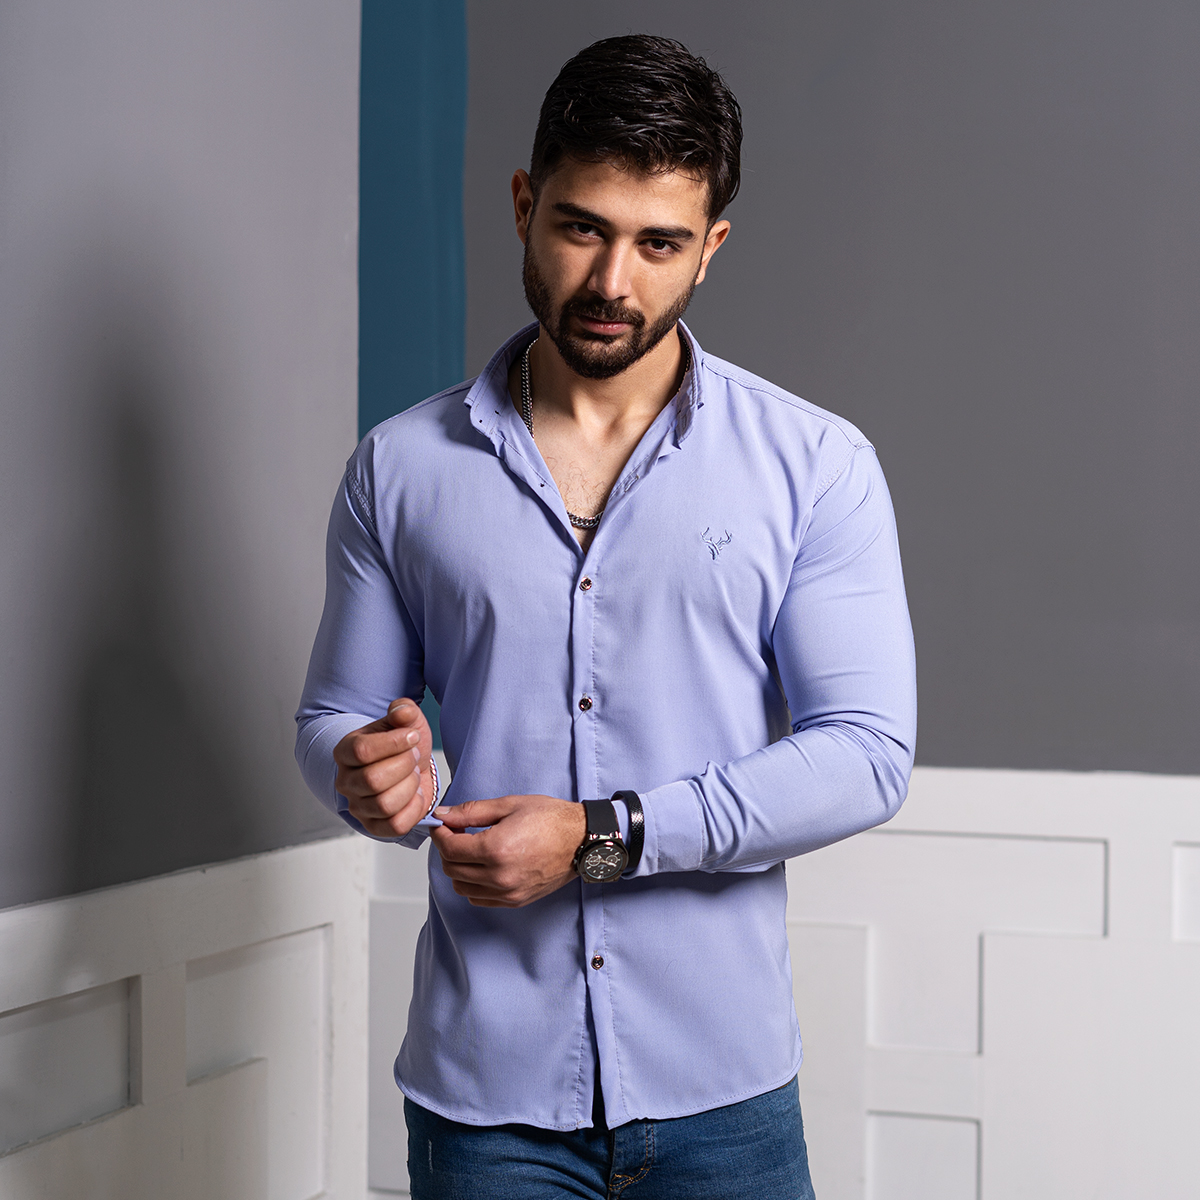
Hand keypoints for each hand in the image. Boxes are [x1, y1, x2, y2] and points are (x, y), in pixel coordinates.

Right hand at [333, 698, 434, 838]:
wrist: (412, 768)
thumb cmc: (404, 745)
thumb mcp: (406, 721)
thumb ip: (404, 711)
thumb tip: (402, 712)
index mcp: (345, 751)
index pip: (362, 750)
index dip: (394, 743)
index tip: (413, 736)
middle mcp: (345, 781)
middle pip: (373, 780)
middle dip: (404, 766)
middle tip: (414, 757)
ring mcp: (358, 806)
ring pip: (384, 804)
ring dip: (409, 786)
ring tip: (413, 775)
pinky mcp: (375, 827)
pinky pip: (395, 825)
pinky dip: (413, 808)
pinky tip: (415, 794)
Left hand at [431, 795, 586, 907]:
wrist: (582, 839)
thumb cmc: (551, 819)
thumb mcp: (509, 805)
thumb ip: (471, 812)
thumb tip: (443, 815)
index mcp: (496, 849)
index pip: (449, 848)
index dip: (439, 834)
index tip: (442, 825)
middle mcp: (499, 875)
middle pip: (452, 869)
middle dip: (447, 849)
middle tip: (456, 833)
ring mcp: (508, 891)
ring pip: (461, 887)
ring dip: (458, 869)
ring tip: (471, 851)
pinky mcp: (516, 900)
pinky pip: (479, 898)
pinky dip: (473, 885)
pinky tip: (483, 867)